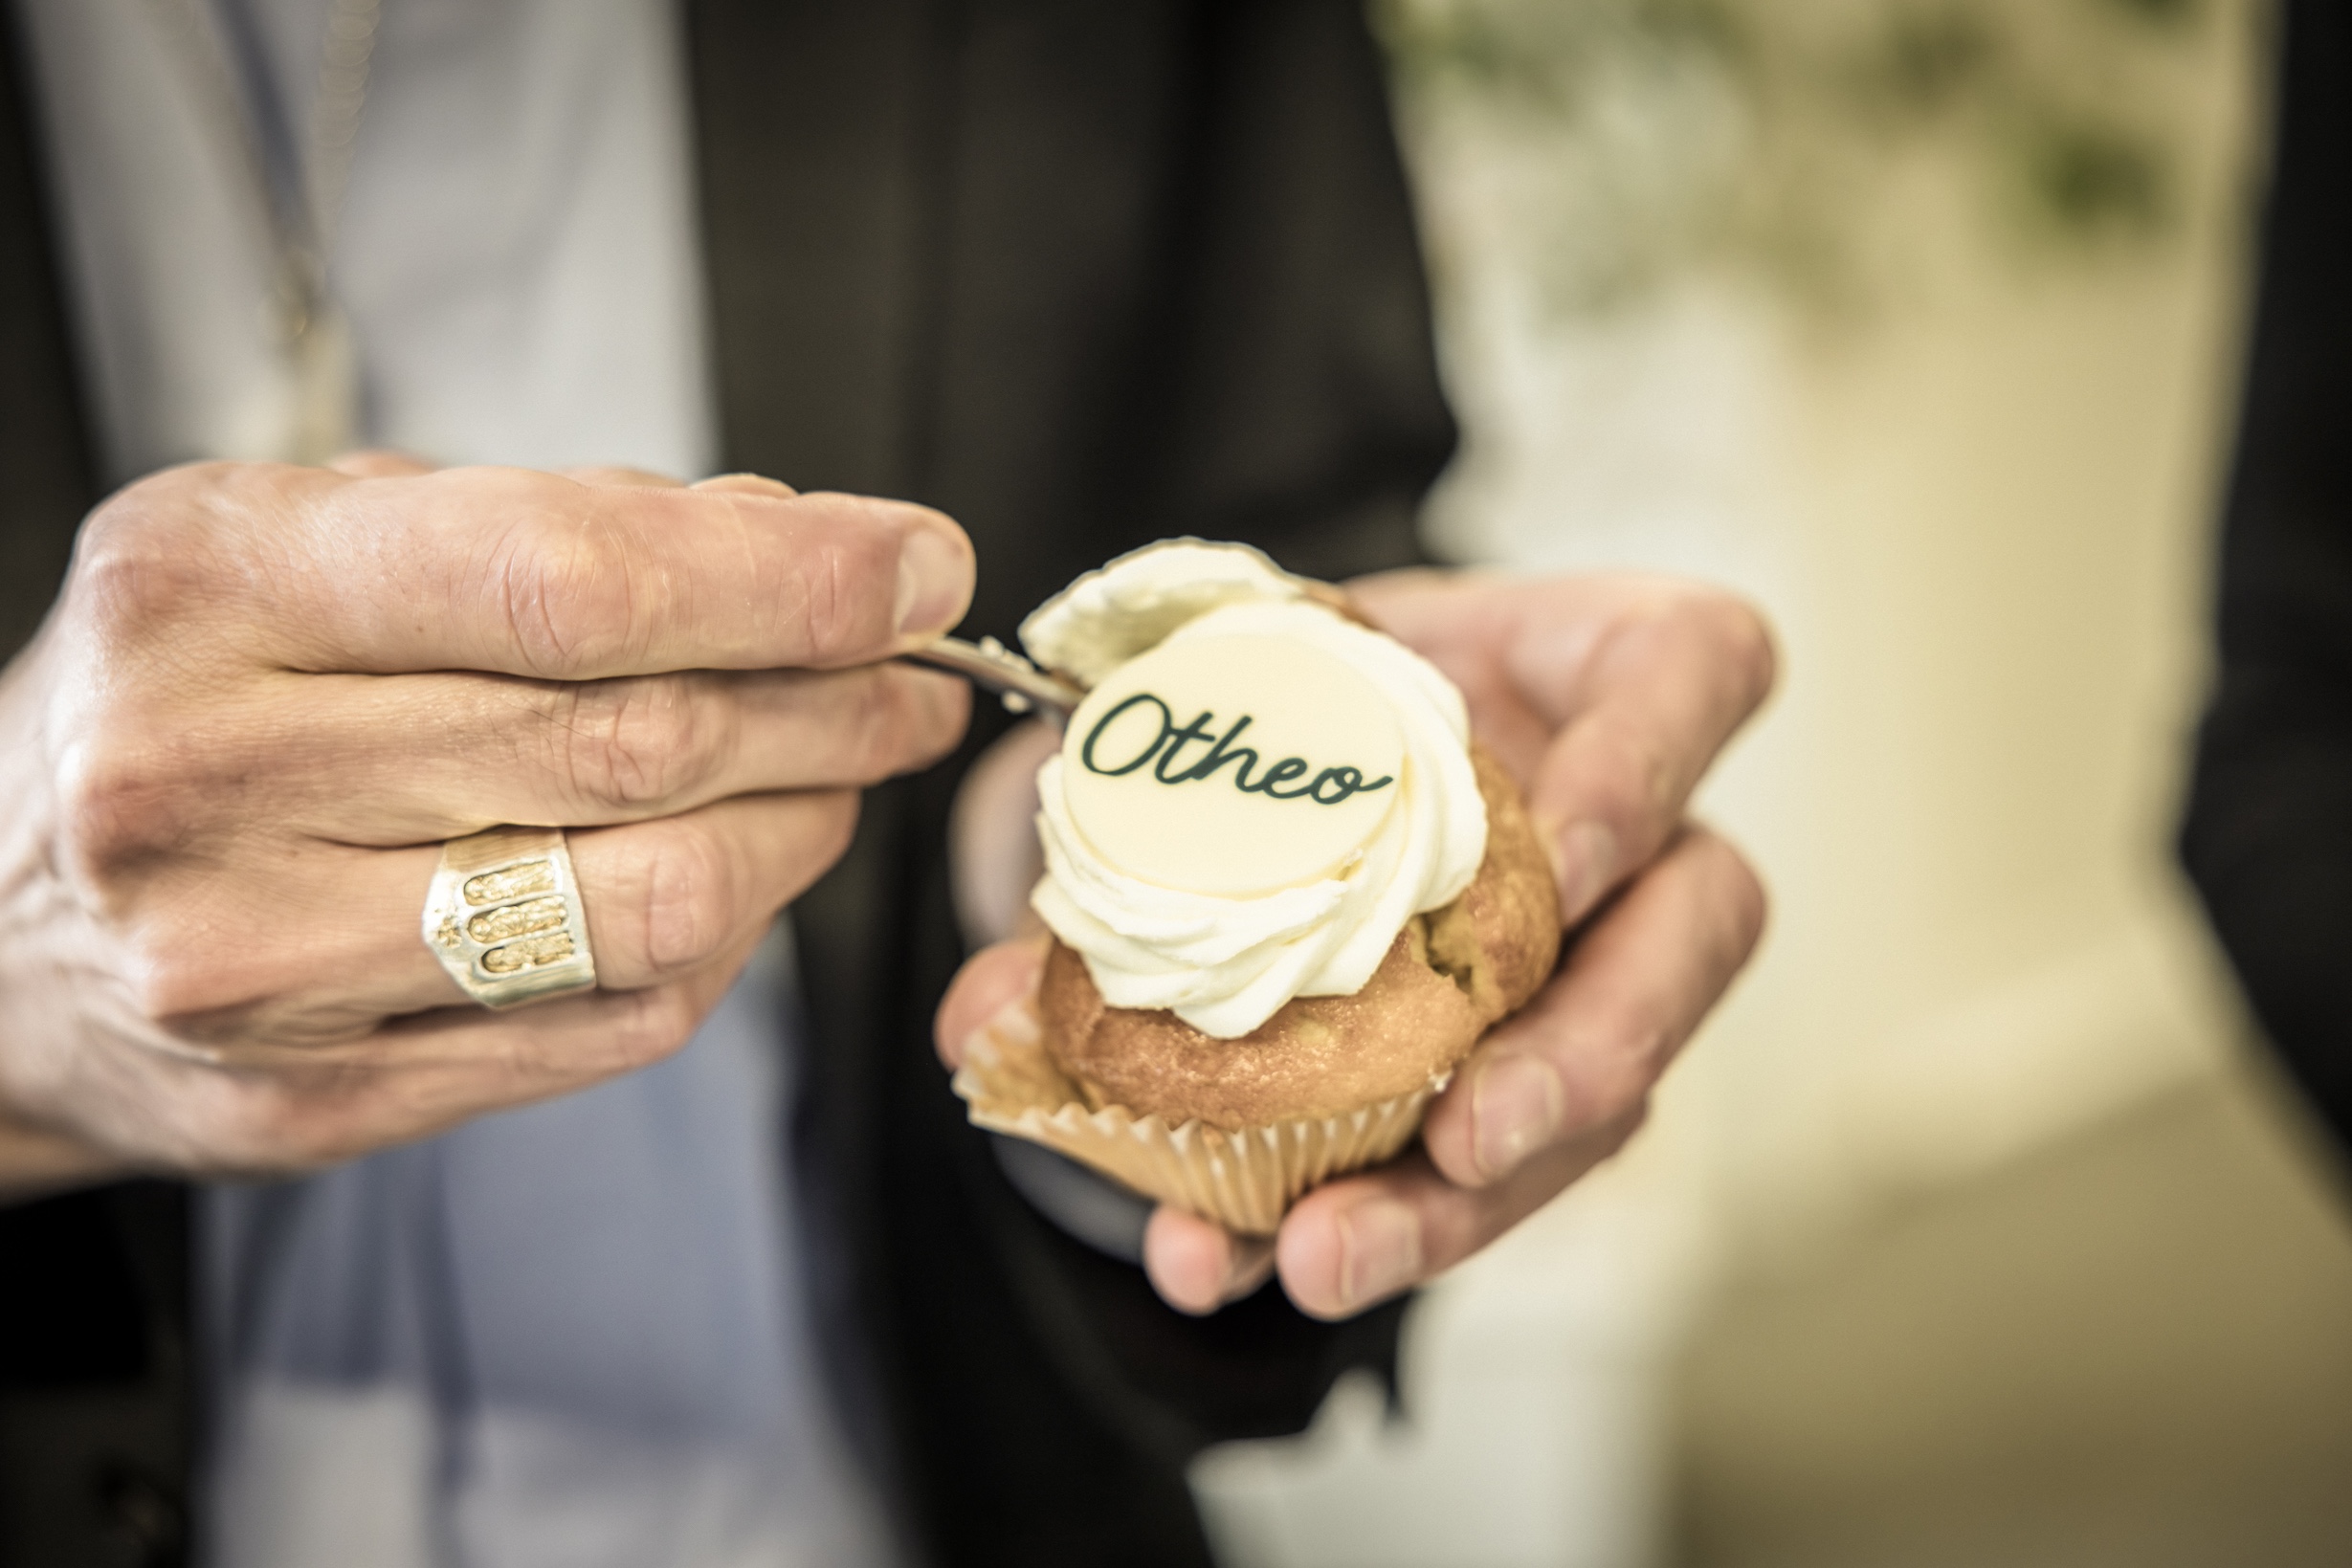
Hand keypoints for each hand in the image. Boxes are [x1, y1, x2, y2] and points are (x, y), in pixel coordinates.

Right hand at [0, 455, 971, 1193]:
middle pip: (639, 742)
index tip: (917, 567)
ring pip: (657, 899)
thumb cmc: (187, 697)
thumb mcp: (306, 541)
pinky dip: (728, 935)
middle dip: (832, 701)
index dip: (786, 578)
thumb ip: (550, 526)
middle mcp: (214, 778)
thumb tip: (803, 543)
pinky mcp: (317, 1098)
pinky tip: (741, 871)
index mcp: (210, 587)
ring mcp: (257, 963)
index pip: (568, 580)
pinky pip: (617, 1021)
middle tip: (910, 673)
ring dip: (805, 826)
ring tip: (841, 768)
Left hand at [937, 570, 1769, 1316]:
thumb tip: (984, 1020)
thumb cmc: (1295, 691)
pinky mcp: (1526, 1068)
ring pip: (1608, 1094)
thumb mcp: (1214, 703)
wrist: (1285, 744)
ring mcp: (1596, 957)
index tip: (1564, 861)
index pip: (1696, 672)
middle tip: (1470, 1133)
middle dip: (1595, 1051)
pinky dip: (1355, 1220)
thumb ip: (1120, 819)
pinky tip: (1227, 1261)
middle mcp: (1631, 825)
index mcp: (1589, 669)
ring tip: (1325, 1257)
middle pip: (1697, 932)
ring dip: (1467, 1200)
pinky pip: (1480, 1166)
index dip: (1648, 764)